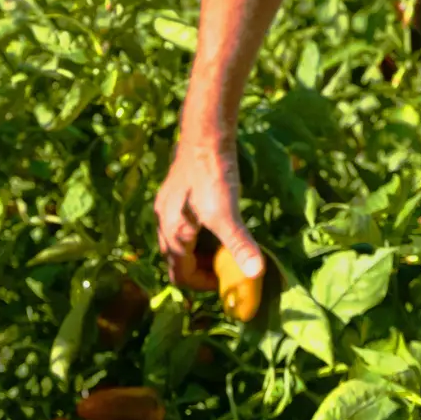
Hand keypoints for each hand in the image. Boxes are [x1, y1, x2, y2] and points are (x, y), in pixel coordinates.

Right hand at [154, 128, 263, 290]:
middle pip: (177, 262)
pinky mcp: (174, 194)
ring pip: (178, 243)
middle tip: (227, 269)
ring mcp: (167, 207)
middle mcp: (164, 223)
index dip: (204, 285)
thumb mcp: (226, 211)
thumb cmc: (212, 174)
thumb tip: (256, 274)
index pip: (181, 276)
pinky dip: (198, 234)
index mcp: (173, 233)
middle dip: (201, 270)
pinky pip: (181, 225)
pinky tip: (216, 223)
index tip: (227, 284)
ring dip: (200, 252)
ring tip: (224, 249)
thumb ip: (238, 244)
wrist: (204, 134)